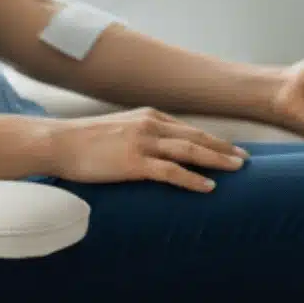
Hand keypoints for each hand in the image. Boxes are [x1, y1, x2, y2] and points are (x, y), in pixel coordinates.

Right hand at [37, 109, 248, 192]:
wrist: (58, 143)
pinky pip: (171, 171)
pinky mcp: (134, 162)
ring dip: (217, 159)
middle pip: (196, 136)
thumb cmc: (83, 141)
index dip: (212, 139)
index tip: (230, 148)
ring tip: (237, 169)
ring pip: (190, 150)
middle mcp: (150, 125)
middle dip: (223, 148)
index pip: (188, 128)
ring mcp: (143, 142)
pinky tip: (208, 186)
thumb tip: (154, 151)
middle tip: (245, 159)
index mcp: (148, 116)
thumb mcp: (118, 130)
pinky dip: (193, 178)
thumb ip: (139, 136)